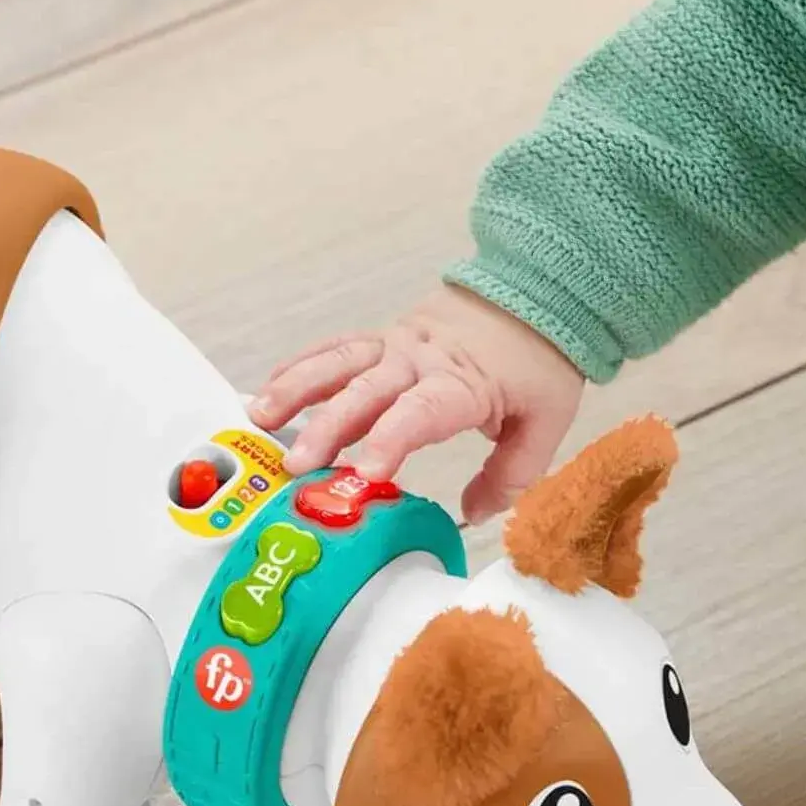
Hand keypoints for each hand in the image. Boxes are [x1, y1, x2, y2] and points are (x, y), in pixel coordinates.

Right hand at [249, 286, 583, 523]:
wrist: (535, 290)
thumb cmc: (539, 360)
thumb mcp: (546, 421)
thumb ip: (512, 474)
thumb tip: (474, 515)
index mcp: (461, 383)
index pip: (420, 412)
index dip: (391, 441)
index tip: (365, 474)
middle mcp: (419, 361)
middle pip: (365, 392)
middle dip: (328, 429)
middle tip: (296, 466)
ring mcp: (395, 345)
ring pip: (338, 364)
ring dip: (296, 390)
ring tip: (259, 419)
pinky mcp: (383, 338)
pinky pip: (336, 349)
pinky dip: (302, 366)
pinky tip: (270, 388)